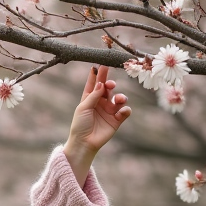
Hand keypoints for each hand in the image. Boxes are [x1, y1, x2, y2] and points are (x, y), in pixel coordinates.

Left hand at [63, 65, 131, 183]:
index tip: (102, 62)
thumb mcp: (83, 108)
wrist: (84, 143)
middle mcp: (100, 102)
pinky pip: (125, 111)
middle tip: (110, 84)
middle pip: (108, 87)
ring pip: (119, 98)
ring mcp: (109, 110)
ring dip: (121, 97)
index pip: (94, 82)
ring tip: (119, 100)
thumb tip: (102, 83)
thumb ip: (94, 95)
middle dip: (110, 83)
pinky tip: (122, 112)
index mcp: (89, 98)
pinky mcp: (117, 120)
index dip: (98, 73)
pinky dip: (125, 110)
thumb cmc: (80, 125)